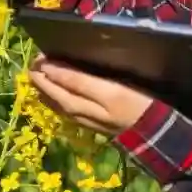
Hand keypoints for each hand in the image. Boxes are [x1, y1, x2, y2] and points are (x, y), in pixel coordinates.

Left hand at [28, 54, 155, 134]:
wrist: (158, 133)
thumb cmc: (145, 102)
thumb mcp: (122, 87)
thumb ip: (91, 79)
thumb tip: (63, 68)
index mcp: (104, 97)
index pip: (72, 82)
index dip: (55, 70)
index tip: (41, 58)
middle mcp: (92, 112)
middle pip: (62, 96)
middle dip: (45, 81)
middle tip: (33, 66)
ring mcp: (92, 122)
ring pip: (62, 107)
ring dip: (46, 93)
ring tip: (36, 80)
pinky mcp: (94, 126)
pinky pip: (68, 115)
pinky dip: (56, 106)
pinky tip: (51, 99)